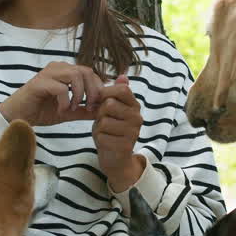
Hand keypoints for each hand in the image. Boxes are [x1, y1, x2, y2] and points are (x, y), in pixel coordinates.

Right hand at [0, 62, 104, 126]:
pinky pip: (60, 88)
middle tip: (89, 107)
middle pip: (86, 71)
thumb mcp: (68, 112)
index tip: (96, 106)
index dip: (98, 88)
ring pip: (75, 75)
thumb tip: (103, 110)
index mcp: (65, 71)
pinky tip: (62, 110)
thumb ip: (85, 110)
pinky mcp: (39, 83)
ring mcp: (48, 73)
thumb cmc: (41, 111)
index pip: (90, 73)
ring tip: (74, 108)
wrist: (18, 117)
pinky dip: (65, 101)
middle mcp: (58, 67)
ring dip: (79, 94)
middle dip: (92, 91)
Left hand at [93, 75, 145, 190]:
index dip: (106, 92)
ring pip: (103, 121)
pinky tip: (105, 143)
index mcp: (135, 106)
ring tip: (105, 132)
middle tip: (103, 121)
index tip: (100, 100)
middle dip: (100, 113)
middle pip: (109, 104)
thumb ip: (117, 93)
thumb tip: (123, 75)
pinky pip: (101, 135)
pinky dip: (98, 139)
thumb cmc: (112, 131)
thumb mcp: (113, 110)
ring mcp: (132, 132)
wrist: (116, 159)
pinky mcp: (124, 146)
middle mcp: (137, 118)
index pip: (122, 89)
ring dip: (98, 127)